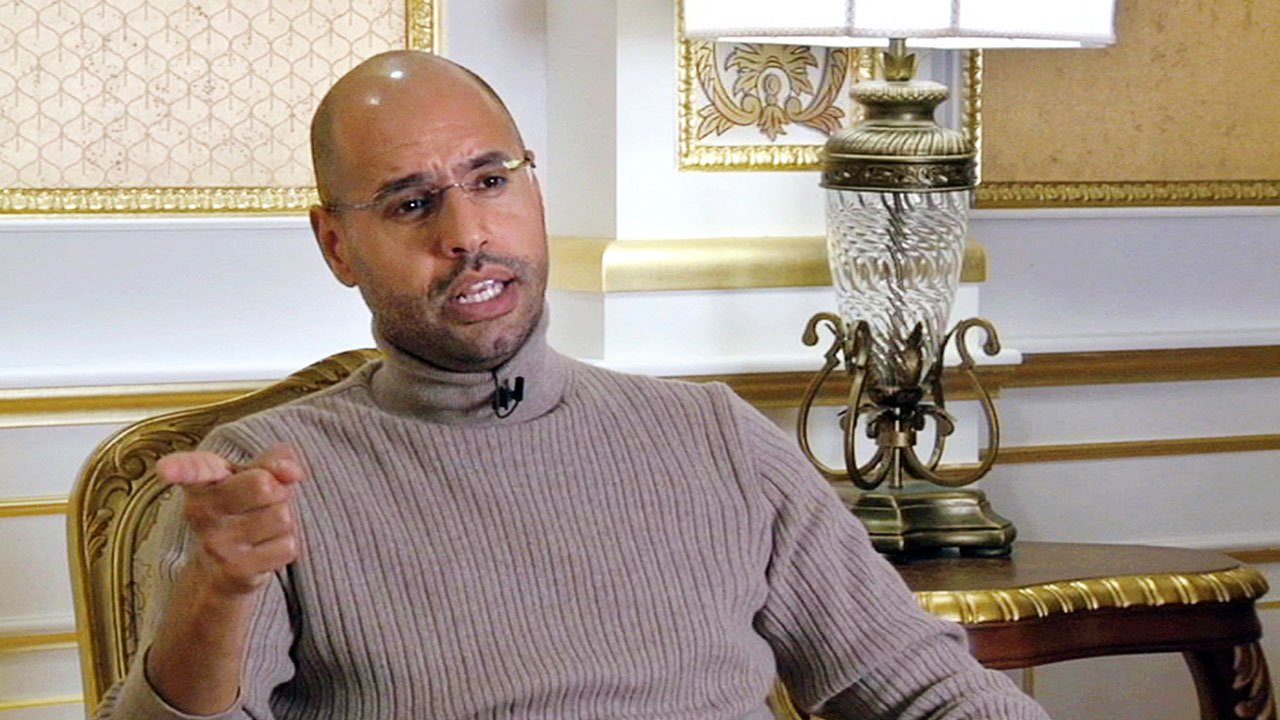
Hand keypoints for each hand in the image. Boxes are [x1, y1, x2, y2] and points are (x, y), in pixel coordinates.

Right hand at [156, 443, 305, 596]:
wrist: (219, 570)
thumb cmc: (241, 509)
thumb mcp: (252, 476)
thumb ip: (273, 462)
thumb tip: (293, 472)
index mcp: (203, 482)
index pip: (194, 469)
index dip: (181, 467)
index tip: (164, 469)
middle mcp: (201, 512)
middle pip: (263, 485)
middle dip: (278, 491)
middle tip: (264, 502)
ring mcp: (216, 544)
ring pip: (282, 516)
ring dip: (284, 522)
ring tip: (262, 528)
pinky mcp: (235, 569)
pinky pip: (287, 546)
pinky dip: (285, 547)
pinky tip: (263, 550)